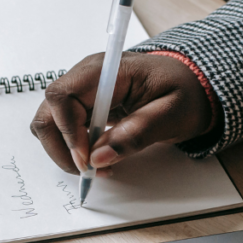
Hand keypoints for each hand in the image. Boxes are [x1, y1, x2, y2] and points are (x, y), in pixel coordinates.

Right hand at [30, 52, 214, 173]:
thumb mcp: (170, 114)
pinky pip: (65, 130)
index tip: (87, 160)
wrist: (193, 86)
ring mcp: (84, 92)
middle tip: (89, 171)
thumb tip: (99, 157)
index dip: (68, 132)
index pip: (63, 96)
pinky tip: (99, 159)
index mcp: (106, 70)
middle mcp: (87, 77)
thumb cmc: (185, 93)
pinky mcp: (86, 107)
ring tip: (97, 167)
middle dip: (61, 147)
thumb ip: (136, 134)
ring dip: (67, 152)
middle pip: (48, 112)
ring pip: (51, 123)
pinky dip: (75, 150)